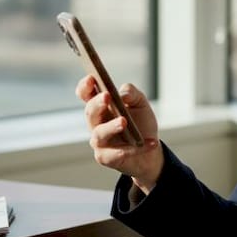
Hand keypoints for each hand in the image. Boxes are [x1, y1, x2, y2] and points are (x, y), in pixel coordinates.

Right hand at [75, 76, 162, 190]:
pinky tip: (150, 142)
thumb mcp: (141, 104)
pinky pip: (118, 153)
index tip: (92, 78)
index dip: (85, 86)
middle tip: (107, 96)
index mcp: (101, 107)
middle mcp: (96, 123)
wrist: (151, 151)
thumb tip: (123, 94)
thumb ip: (133, 93)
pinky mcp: (106, 158)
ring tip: (124, 121)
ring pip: (99, 134)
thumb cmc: (141, 124)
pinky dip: (135, 148)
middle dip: (97, 103)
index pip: (85, 94)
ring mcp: (99, 142)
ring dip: (111, 127)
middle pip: (90, 112)